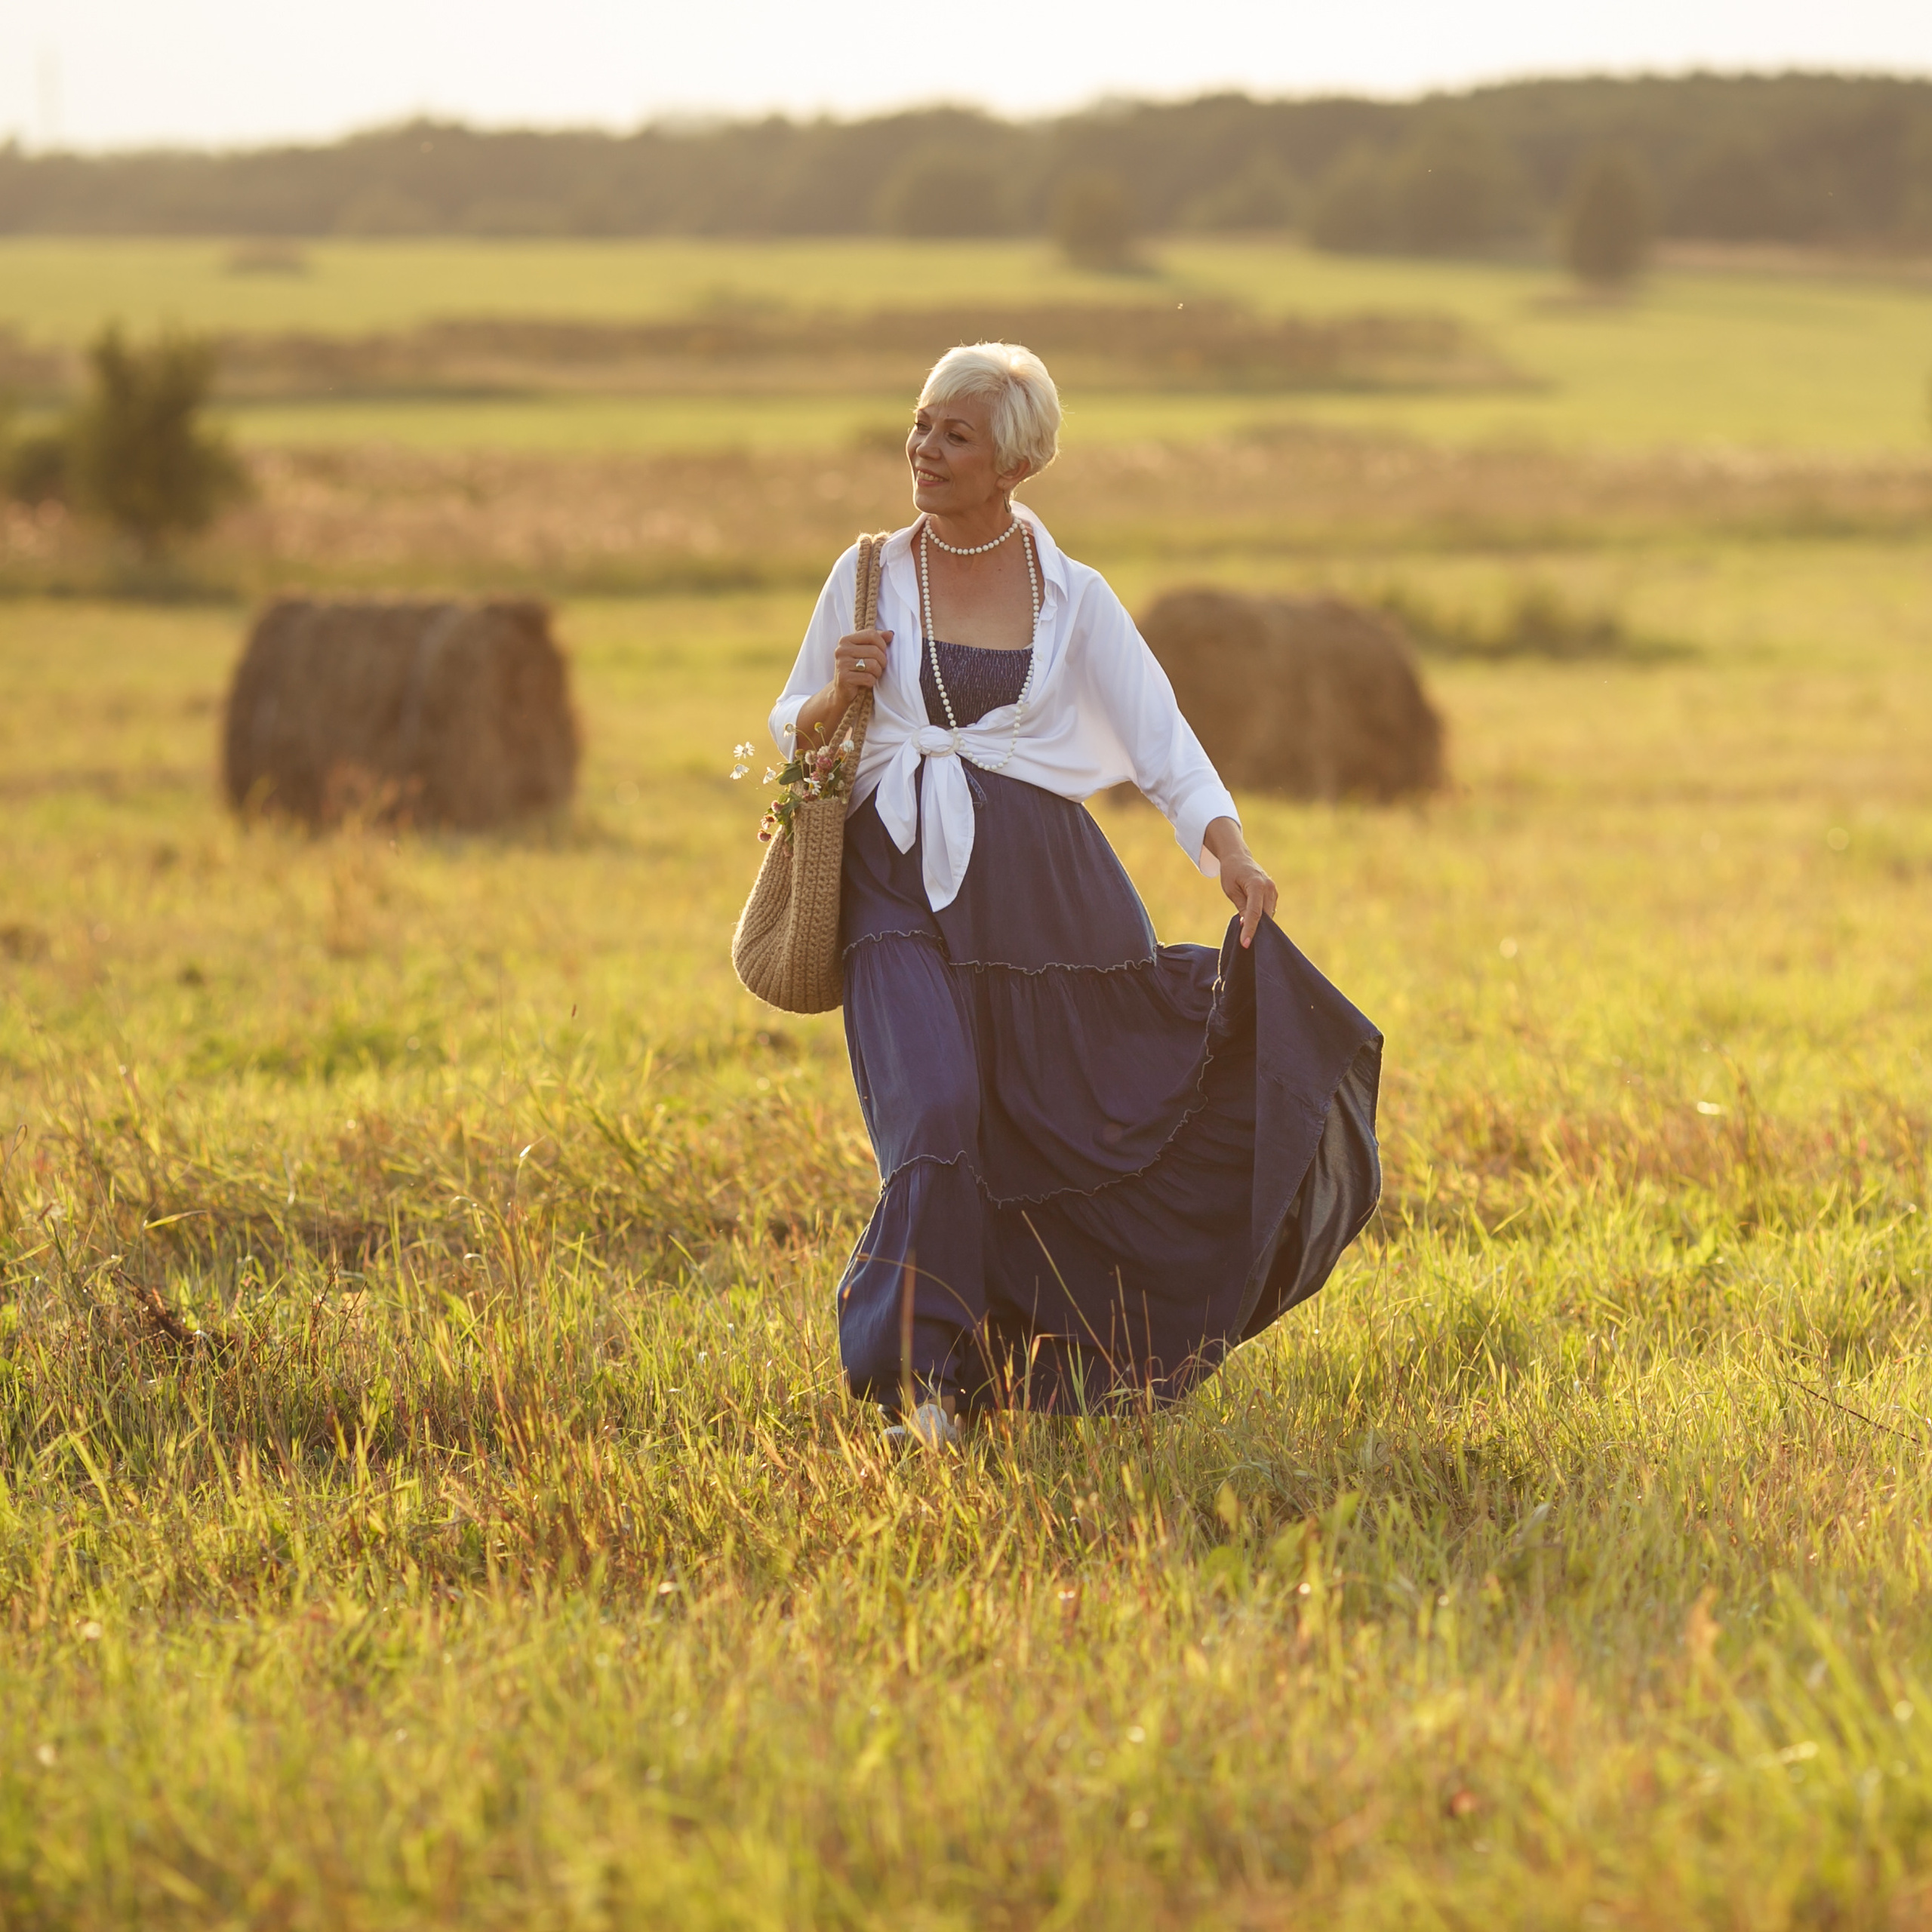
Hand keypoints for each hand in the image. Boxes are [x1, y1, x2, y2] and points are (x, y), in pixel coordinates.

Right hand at [832, 628, 892, 707]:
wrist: (842, 690)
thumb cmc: (857, 669)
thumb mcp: (865, 652)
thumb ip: (877, 640)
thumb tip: (890, 634)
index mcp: (846, 640)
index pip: (871, 634)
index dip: (882, 644)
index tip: (882, 653)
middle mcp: (841, 650)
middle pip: (874, 650)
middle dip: (882, 661)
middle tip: (879, 667)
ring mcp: (841, 664)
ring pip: (873, 664)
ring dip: (877, 672)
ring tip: (873, 675)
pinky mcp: (844, 678)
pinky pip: (868, 678)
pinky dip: (872, 681)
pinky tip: (866, 682)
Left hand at [1203, 818, 1277, 947]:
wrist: (1239, 857)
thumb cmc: (1231, 873)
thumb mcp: (1231, 890)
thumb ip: (1240, 907)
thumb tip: (1246, 924)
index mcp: (1257, 885)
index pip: (1254, 913)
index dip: (1250, 930)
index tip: (1245, 943)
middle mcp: (1269, 887)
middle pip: (1265, 916)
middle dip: (1257, 930)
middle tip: (1245, 944)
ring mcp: (1273, 890)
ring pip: (1269, 915)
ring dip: (1260, 924)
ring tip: (1247, 934)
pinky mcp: (1274, 893)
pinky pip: (1269, 910)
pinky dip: (1262, 918)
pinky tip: (1253, 923)